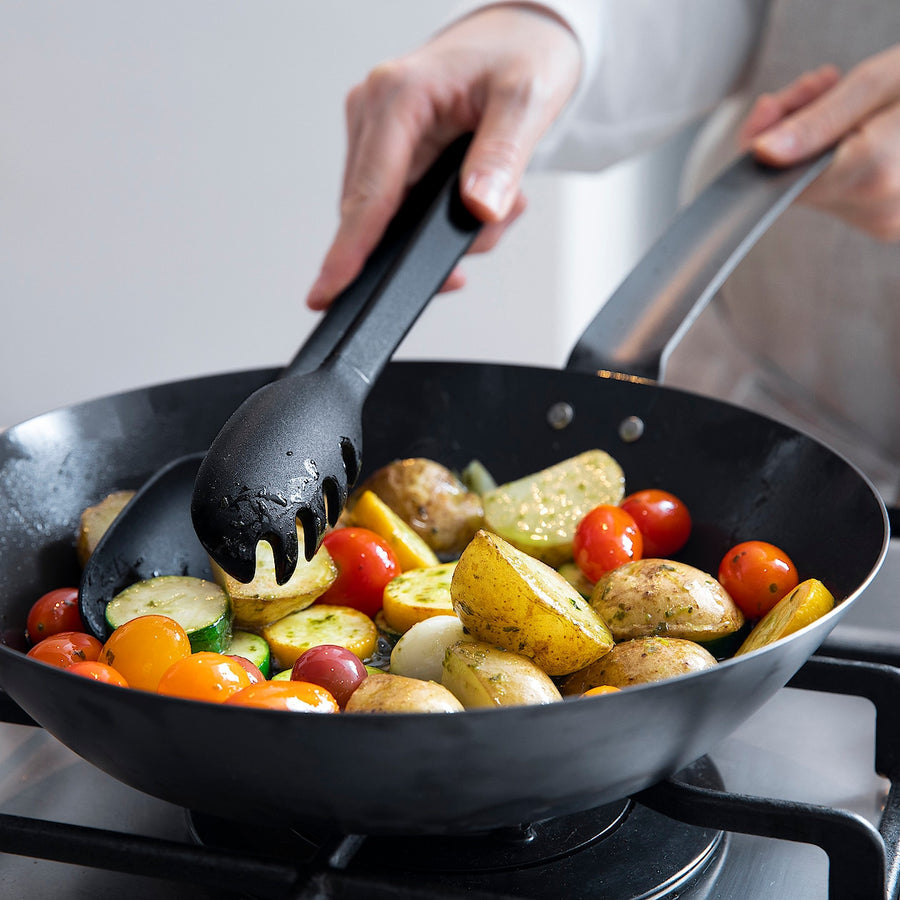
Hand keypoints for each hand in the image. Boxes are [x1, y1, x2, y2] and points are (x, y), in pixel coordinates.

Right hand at [305, 5, 581, 309]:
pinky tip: (475, 202)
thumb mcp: (526, 101)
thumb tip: (479, 209)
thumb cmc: (521, 55)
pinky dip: (437, 218)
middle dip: (424, 245)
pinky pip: (398, 206)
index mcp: (398, 94)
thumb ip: (501, 159)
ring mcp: (375, 131)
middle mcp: (374, 112)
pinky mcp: (385, 148)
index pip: (369, 193)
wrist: (520, 36)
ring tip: (494, 208)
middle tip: (482, 240)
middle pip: (374, 214)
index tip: (330, 291)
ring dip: (438, 231)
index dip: (350, 250)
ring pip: (387, 217)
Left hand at [744, 44, 899, 240]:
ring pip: (816, 190)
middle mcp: (878, 210)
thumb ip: (815, 122)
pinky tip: (864, 133)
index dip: (763, 140)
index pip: (779, 176)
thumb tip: (761, 153)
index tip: (772, 104)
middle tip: (818, 86)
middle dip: (792, 136)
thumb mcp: (877, 83)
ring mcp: (885, 223)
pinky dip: (839, 164)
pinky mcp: (889, 225)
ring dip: (816, 148)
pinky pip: (842, 197)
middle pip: (795, 183)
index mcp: (873, 173)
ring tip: (854, 107)